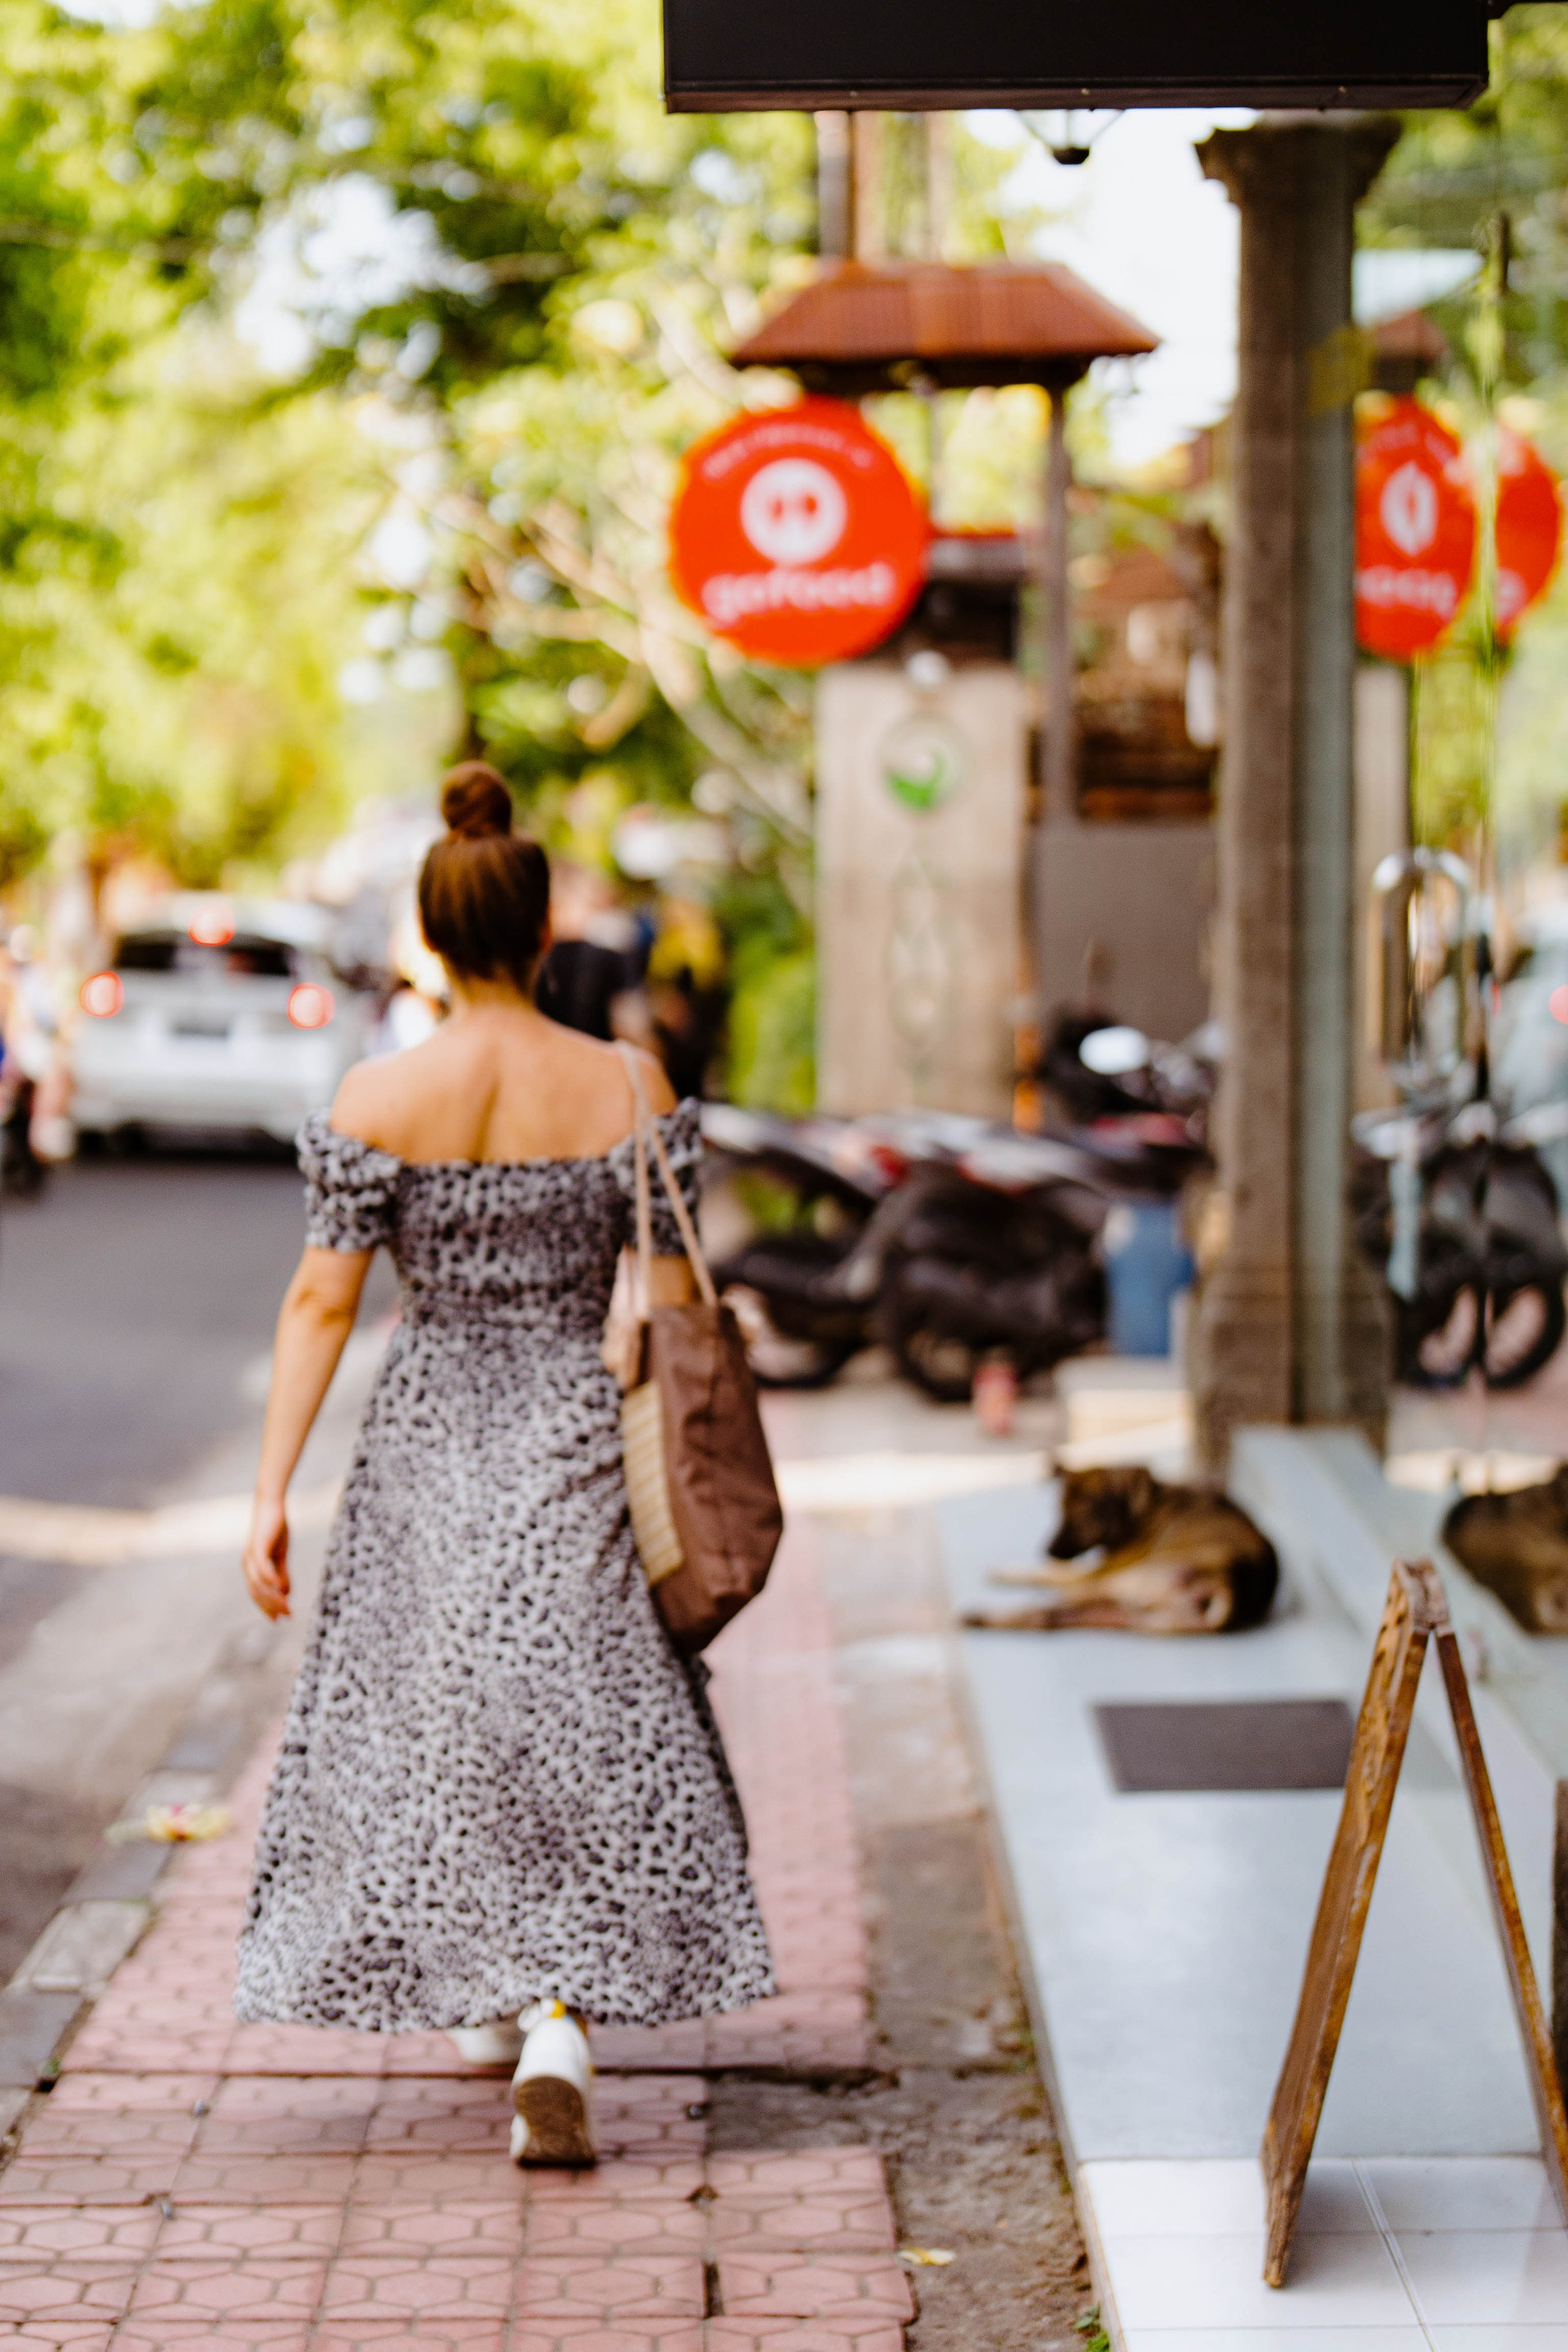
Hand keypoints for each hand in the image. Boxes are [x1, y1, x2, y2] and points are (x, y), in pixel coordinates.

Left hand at [243, 1494, 290, 1619]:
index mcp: (252, 1568)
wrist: (272, 1505)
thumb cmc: (276, 1528)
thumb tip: (286, 1592)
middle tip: (287, 1615)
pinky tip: (282, 1589)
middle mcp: (248, 1565)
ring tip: (287, 1606)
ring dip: (273, 1598)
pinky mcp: (257, 1547)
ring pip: (259, 1584)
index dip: (268, 1607)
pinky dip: (271, 1580)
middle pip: (257, 1593)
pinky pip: (262, 1568)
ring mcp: (251, 1557)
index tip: (280, 1619)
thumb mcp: (281, 1555)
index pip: (257, 1593)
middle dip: (271, 1606)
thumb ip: (282, 1574)